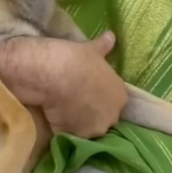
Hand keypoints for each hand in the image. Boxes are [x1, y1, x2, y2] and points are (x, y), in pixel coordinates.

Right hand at [0, 32, 126, 138]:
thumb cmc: (74, 58)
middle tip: (73, 100)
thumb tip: (111, 36)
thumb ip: (103, 46)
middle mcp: (112, 115)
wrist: (52, 73)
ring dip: (78, 122)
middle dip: (92, 111)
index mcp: (120, 94)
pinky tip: (52, 117)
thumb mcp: (89, 49)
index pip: (114, 99)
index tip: (86, 88)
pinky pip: (68, 134)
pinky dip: (62, 128)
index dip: (99, 95)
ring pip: (87, 128)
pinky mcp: (73, 136)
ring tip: (61, 109)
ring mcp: (93, 129)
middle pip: (103, 117)